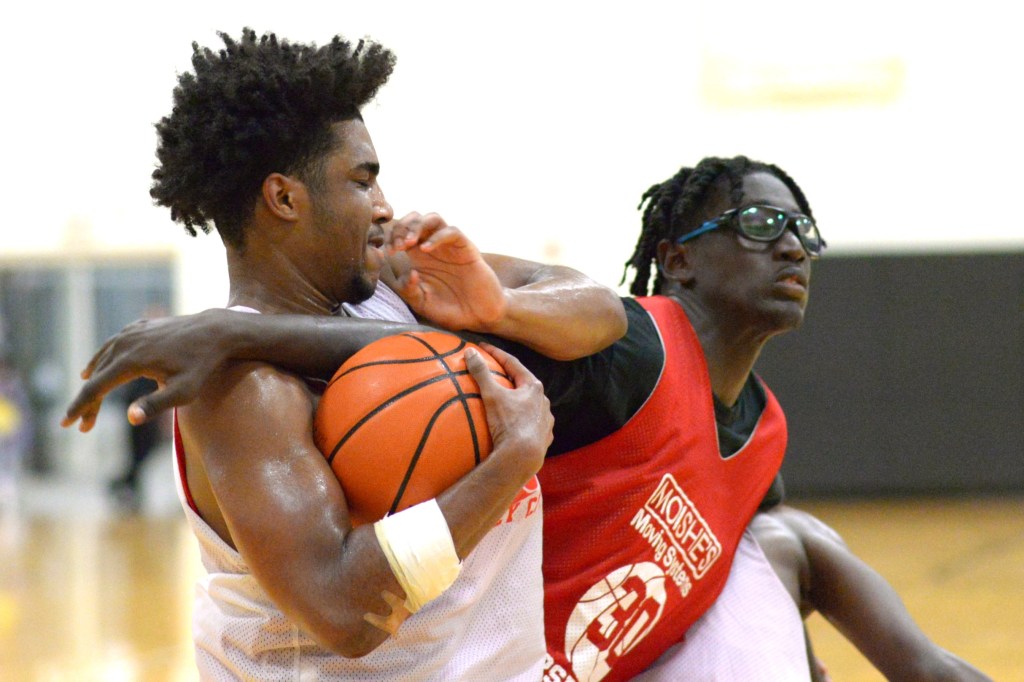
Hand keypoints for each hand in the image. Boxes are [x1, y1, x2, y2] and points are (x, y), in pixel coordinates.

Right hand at [61, 309, 235, 430]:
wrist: (216, 331)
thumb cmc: (202, 365)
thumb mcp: (184, 391)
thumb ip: (156, 405)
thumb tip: (130, 418)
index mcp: (131, 360)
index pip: (96, 388)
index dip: (80, 407)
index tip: (67, 424)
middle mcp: (125, 343)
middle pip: (96, 376)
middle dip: (88, 402)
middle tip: (83, 426)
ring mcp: (131, 332)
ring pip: (102, 359)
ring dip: (93, 380)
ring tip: (86, 400)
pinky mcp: (138, 326)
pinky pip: (112, 345)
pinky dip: (101, 359)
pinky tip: (96, 367)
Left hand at [388, 212, 507, 330]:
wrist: (478, 316)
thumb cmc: (450, 309)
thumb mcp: (421, 303)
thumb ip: (408, 290)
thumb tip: (409, 272)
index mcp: (419, 256)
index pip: (401, 233)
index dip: (392, 237)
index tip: (388, 252)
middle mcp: (433, 247)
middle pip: (415, 219)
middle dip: (402, 227)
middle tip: (397, 246)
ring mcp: (450, 246)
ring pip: (433, 218)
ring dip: (417, 226)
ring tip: (409, 243)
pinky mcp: (466, 249)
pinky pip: (452, 232)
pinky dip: (437, 236)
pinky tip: (426, 250)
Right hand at [463, 343, 551, 473]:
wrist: (523, 457)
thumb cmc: (508, 423)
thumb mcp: (492, 395)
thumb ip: (482, 373)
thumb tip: (471, 352)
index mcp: (533, 387)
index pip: (513, 364)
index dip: (497, 354)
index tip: (483, 347)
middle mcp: (544, 401)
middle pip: (524, 385)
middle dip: (510, 379)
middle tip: (496, 374)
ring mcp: (546, 421)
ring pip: (531, 406)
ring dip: (519, 402)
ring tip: (506, 404)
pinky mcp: (545, 438)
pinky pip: (533, 425)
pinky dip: (524, 422)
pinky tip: (515, 427)